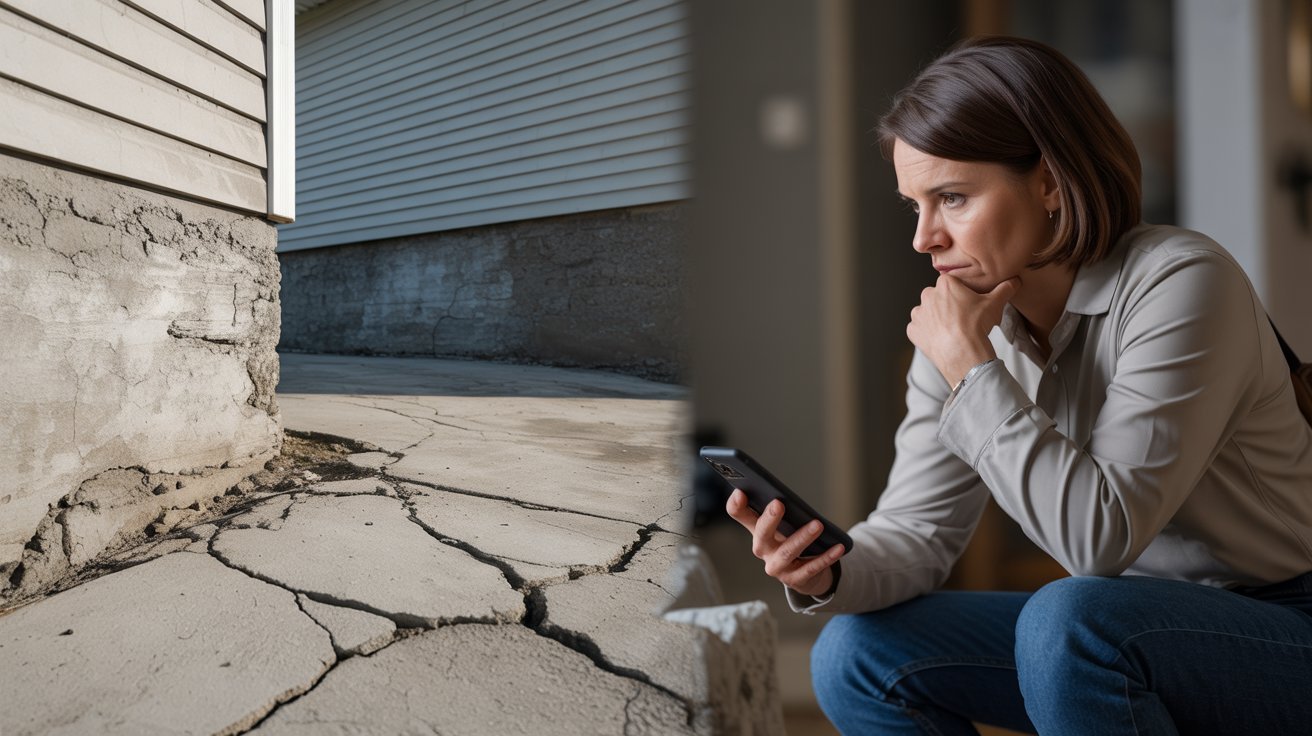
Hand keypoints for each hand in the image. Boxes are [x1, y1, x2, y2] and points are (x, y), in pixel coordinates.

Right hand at [725, 489, 845, 596]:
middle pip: (761, 534)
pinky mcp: (794, 580)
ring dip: (802, 538)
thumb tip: (785, 492)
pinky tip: (837, 547)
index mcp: (756, 530)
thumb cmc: (791, 540)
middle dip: (769, 519)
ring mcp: (777, 567)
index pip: (739, 515)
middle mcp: (762, 549)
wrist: (805, 573)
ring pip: (787, 552)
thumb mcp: (783, 524)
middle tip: (778, 503)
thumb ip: (780, 509)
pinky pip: (810, 568)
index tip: (740, 491)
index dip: (736, 504)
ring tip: (818, 525)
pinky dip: (825, 558)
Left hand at [907, 275, 1018, 385]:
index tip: (969, 305)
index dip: (962, 294)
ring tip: (952, 330)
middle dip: (947, 306)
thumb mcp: (995, 303)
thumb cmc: (977, 325)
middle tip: (961, 319)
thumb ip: (1005, 289)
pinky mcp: (913, 330)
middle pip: (938, 297)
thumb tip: (1015, 280)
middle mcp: (927, 295)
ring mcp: (918, 314)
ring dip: (936, 319)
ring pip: (927, 313)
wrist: (963, 352)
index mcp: (945, 284)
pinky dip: (927, 334)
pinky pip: (919, 329)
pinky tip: (941, 339)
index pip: (952, 284)